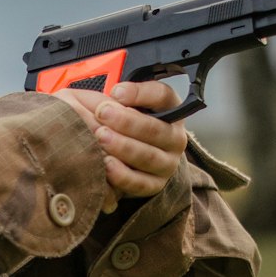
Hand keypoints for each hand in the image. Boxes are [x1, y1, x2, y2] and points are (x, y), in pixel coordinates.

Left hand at [53, 81, 186, 208]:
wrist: (132, 158)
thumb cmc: (125, 125)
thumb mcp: (125, 105)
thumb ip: (120, 97)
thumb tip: (112, 94)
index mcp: (170, 109)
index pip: (162, 96)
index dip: (140, 93)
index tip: (116, 92)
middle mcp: (174, 137)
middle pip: (156, 128)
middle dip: (126, 121)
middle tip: (102, 113)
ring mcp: (168, 162)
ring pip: (148, 156)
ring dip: (123, 146)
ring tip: (101, 137)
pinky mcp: (156, 184)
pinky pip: (141, 182)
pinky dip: (123, 175)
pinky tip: (106, 165)